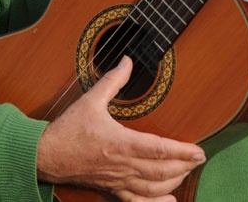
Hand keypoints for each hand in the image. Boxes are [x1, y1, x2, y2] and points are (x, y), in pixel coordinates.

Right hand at [37, 56, 205, 200]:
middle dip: (184, 165)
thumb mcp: (91, 99)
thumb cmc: (69, 128)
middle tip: (200, 158)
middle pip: (160, 171)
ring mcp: (117, 181)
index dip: (181, 151)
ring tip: (187, 171)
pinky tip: (169, 200)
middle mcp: (122, 165)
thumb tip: (128, 60)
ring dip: (174, 181)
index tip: (199, 150)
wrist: (47, 156)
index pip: (158, 149)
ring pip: (152, 188)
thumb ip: (113, 80)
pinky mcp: (111, 190)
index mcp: (120, 143)